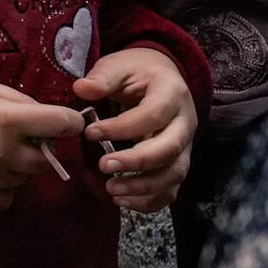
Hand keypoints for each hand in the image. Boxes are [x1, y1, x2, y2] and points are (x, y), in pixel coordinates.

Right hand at [0, 68, 89, 210]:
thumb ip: (18, 100)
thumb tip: (44, 118)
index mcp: (5, 119)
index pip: (61, 125)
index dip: (69, 121)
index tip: (65, 120)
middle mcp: (0, 153)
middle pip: (46, 158)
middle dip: (42, 145)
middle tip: (24, 133)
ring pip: (26, 178)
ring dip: (21, 164)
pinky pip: (5, 198)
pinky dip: (5, 186)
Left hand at [75, 44, 194, 215]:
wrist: (161, 77)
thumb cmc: (136, 72)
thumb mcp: (118, 66)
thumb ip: (102, 77)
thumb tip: (81, 89)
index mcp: (172, 94)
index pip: (152, 116)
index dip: (121, 128)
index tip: (90, 133)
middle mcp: (185, 122)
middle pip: (169, 149)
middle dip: (136, 162)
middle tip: (103, 166)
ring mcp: (186, 146)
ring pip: (174, 174)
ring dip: (143, 187)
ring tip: (110, 189)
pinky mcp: (178, 163)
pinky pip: (172, 189)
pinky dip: (150, 201)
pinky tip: (122, 201)